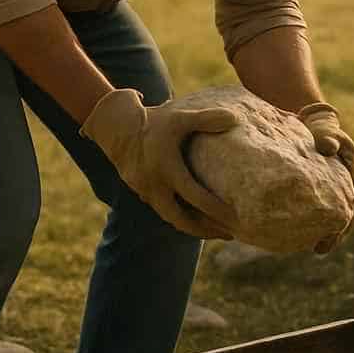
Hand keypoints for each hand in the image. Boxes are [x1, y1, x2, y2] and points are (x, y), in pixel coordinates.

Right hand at [81, 88, 239, 238]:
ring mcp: (147, 193)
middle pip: (182, 220)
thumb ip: (206, 118)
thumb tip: (234, 119)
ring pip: (172, 219)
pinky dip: (181, 218)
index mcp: (167, 169)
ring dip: (194, 227)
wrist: (118, 129)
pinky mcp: (143, 194)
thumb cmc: (154, 122)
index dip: (215, 210)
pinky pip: (164, 211)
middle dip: (206, 230)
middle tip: (230, 235)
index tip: (235, 219)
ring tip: (217, 231)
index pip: (195, 197)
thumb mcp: (179, 118)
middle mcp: (155, 186)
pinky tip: (197, 219)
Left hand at [298, 102, 353, 254]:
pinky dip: (309, 220)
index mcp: (350, 174)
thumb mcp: (326, 130)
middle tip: (320, 250)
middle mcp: (343, 184)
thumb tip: (328, 146)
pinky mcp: (318, 189)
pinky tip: (296, 231)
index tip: (335, 236)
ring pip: (328, 213)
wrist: (312, 123)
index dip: (345, 223)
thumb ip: (328, 137)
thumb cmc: (321, 127)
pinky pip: (315, 208)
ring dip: (322, 230)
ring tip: (310, 247)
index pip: (352, 204)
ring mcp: (330, 188)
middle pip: (342, 215)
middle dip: (334, 234)